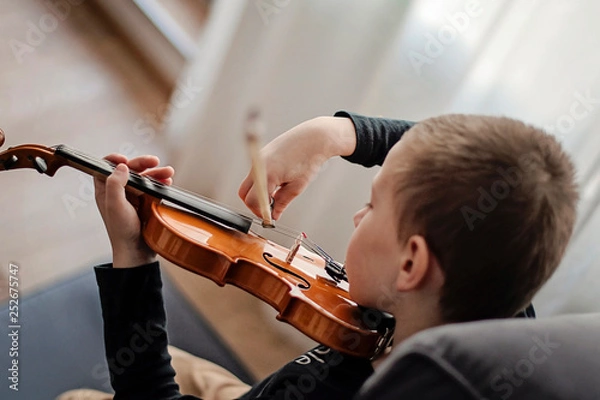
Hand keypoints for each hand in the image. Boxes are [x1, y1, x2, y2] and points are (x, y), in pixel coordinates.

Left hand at [94, 154, 173, 267]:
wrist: (137, 252)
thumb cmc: (122, 231)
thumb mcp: (115, 206)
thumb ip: (115, 185)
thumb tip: (122, 167)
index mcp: (106, 190)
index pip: (106, 167)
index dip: (115, 160)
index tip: (125, 160)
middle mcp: (118, 191)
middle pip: (129, 169)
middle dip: (142, 163)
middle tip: (155, 161)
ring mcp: (133, 197)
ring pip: (144, 177)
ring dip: (156, 173)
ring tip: (169, 173)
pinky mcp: (146, 203)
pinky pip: (153, 188)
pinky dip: (161, 183)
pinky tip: (168, 183)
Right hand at [238, 116, 356, 219]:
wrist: (315, 137)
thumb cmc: (309, 158)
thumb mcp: (298, 186)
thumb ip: (283, 202)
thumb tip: (274, 214)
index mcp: (268, 174)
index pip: (253, 201)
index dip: (261, 212)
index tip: (269, 218)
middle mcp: (259, 165)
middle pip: (244, 193)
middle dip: (254, 204)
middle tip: (269, 208)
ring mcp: (259, 158)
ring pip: (249, 183)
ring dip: (259, 192)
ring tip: (277, 194)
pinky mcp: (262, 154)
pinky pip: (256, 173)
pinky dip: (262, 182)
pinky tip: (278, 182)